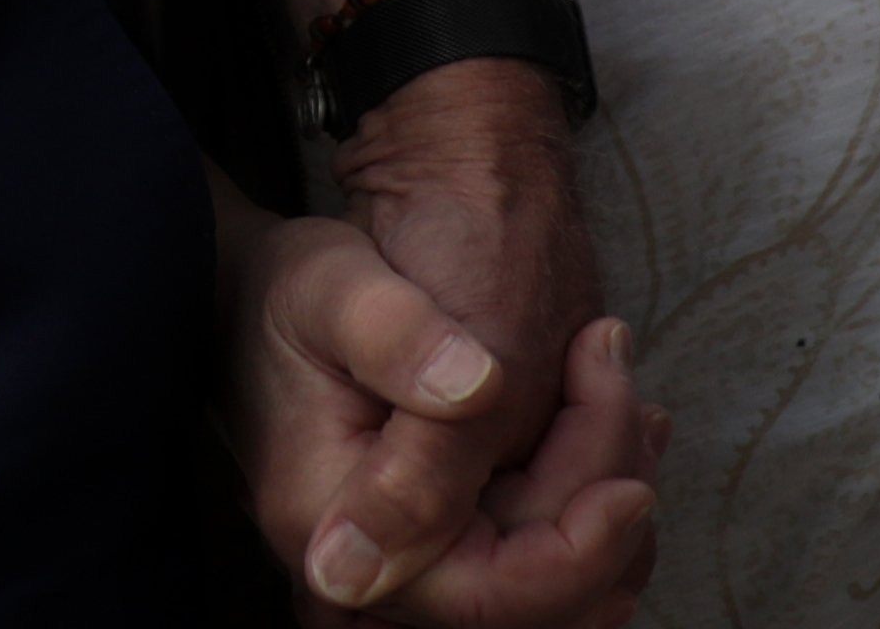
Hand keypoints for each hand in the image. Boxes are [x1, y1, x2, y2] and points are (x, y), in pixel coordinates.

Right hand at [224, 180, 657, 624]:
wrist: (248, 292)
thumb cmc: (289, 284)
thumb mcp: (338, 285)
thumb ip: (399, 341)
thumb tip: (472, 395)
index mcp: (332, 520)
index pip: (483, 598)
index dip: (574, 555)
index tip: (631, 484)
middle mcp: (364, 569)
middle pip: (526, 608)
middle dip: (603, 524)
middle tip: (631, 402)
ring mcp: (396, 566)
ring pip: (540, 601)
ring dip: (607, 520)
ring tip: (629, 404)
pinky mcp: (426, 546)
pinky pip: (526, 570)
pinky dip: (586, 514)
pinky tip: (606, 424)